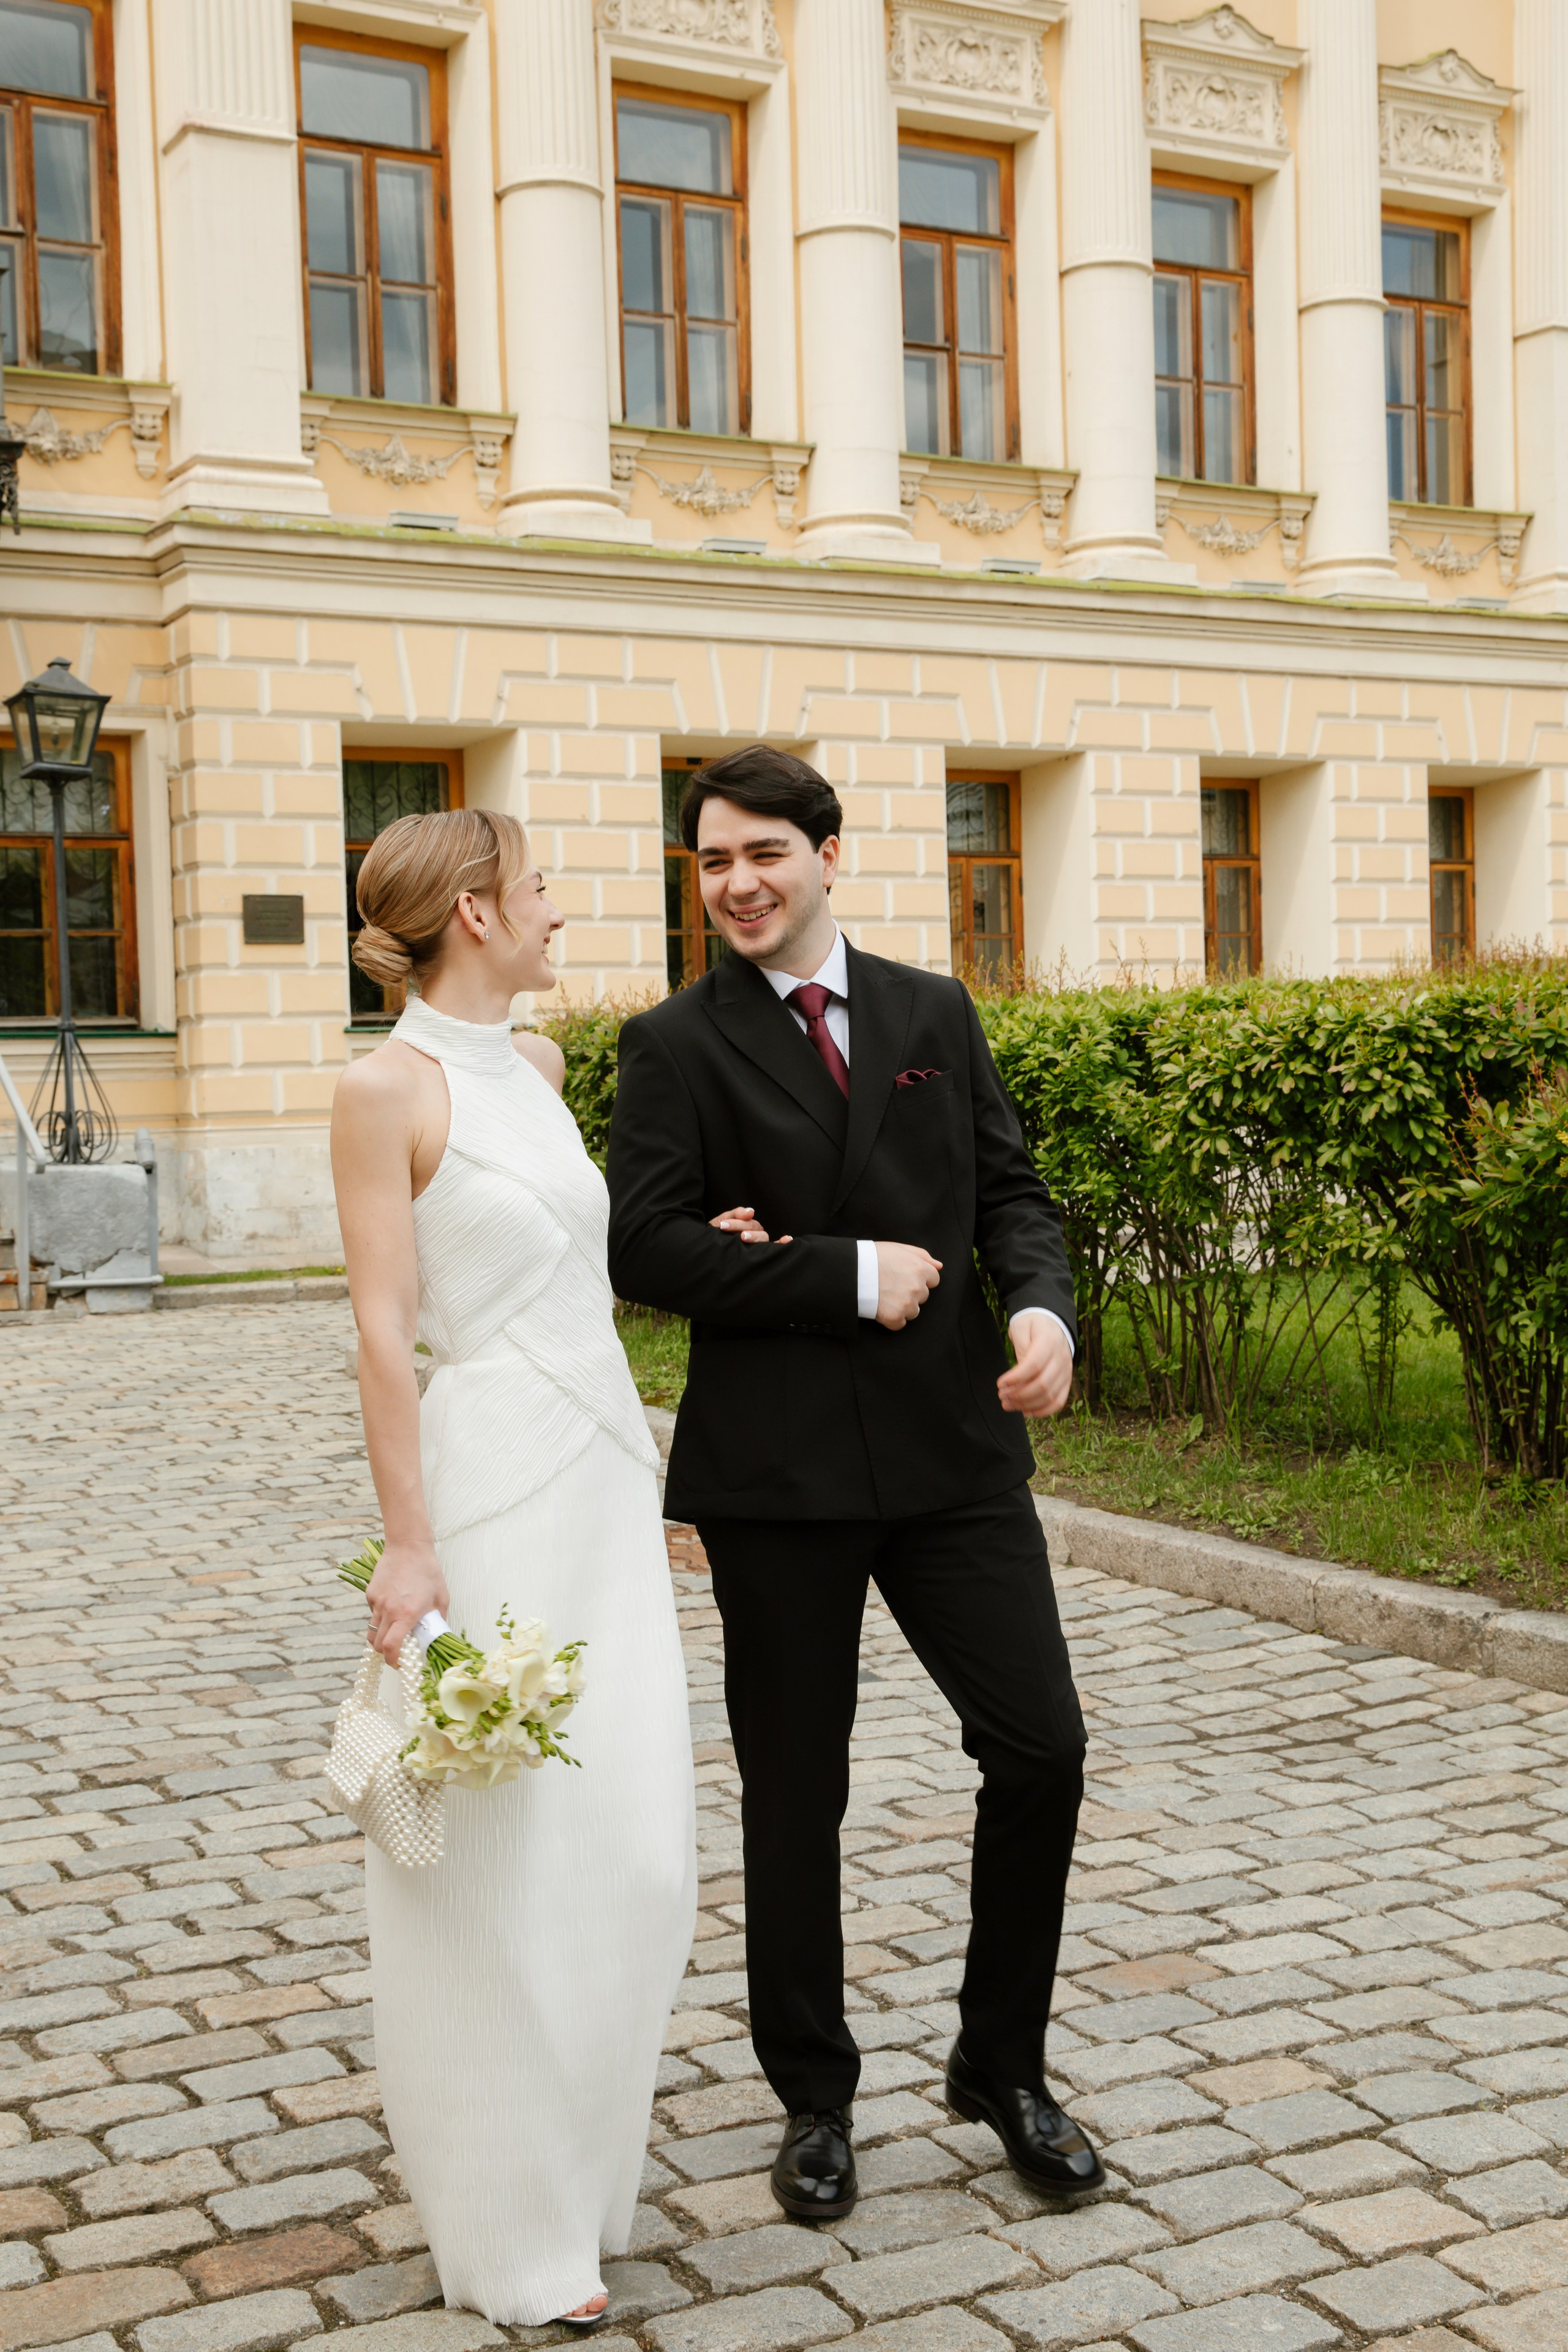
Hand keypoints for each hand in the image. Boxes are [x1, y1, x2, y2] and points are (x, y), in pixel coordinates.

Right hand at [365, 1540, 448, 1666]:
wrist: (409, 1547)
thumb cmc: (428, 1572)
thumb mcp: (441, 1598)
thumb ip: (437, 1621)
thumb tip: (436, 1638)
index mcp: (406, 1614)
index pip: (391, 1647)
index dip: (393, 1660)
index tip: (400, 1664)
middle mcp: (388, 1610)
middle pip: (377, 1644)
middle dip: (385, 1653)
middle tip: (396, 1653)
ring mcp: (377, 1602)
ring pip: (371, 1630)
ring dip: (380, 1638)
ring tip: (394, 1632)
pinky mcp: (370, 1594)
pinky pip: (372, 1613)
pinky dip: (380, 1617)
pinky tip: (392, 1606)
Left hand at [709, 1205, 792, 1245]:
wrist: (709, 1252)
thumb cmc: (715, 1237)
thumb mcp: (720, 1223)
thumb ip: (734, 1215)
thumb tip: (750, 1211)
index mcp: (745, 1225)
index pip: (746, 1221)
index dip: (736, 1222)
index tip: (722, 1225)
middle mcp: (753, 1233)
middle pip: (754, 1227)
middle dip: (741, 1226)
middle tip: (728, 1229)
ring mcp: (757, 1243)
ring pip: (763, 1236)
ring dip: (755, 1236)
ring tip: (743, 1237)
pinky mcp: (760, 1253)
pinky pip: (774, 1247)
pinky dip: (781, 1243)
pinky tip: (787, 1239)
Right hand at [875, 1241, 941, 1329]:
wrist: (852, 1272)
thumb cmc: (874, 1257)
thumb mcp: (899, 1248)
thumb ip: (922, 1256)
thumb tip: (939, 1265)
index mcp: (920, 1269)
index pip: (933, 1280)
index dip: (920, 1279)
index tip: (906, 1278)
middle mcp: (917, 1287)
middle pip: (923, 1296)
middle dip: (911, 1293)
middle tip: (893, 1286)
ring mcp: (907, 1304)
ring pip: (913, 1311)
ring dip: (903, 1307)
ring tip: (886, 1297)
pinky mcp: (895, 1317)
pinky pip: (900, 1323)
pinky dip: (892, 1319)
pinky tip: (882, 1308)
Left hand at [998, 1314, 1073, 1417]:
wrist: (1052, 1323)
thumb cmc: (1032, 1325)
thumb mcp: (1021, 1327)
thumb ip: (1020, 1348)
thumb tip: (1019, 1375)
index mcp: (1049, 1342)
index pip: (1034, 1365)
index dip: (1016, 1378)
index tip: (1000, 1383)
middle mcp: (1061, 1358)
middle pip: (1042, 1384)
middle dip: (1018, 1395)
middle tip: (1001, 1396)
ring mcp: (1066, 1372)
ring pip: (1049, 1397)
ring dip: (1026, 1405)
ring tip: (1007, 1404)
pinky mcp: (1066, 1381)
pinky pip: (1058, 1402)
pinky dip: (1042, 1411)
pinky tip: (1025, 1412)